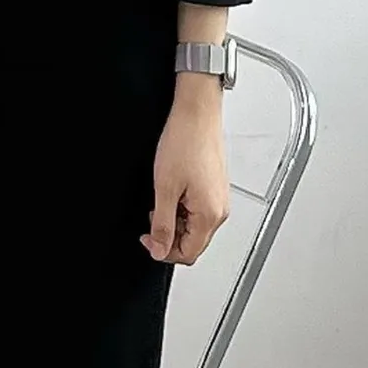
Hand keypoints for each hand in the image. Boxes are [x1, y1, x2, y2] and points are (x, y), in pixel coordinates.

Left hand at [140, 77, 229, 265]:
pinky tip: (172, 189)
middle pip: (193, 241)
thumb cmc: (185, 142)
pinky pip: (198, 210)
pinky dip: (182, 206)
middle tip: (151, 214)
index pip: (188, 253)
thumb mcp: (164, 187)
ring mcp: (219, 198)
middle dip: (168, 234)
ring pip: (194, 225)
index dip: (163, 250)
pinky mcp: (215, 187)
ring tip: (162, 196)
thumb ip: (161, 224)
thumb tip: (159, 250)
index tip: (147, 238)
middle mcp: (220, 210)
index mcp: (210, 215)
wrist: (196, 113)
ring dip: (174, 219)